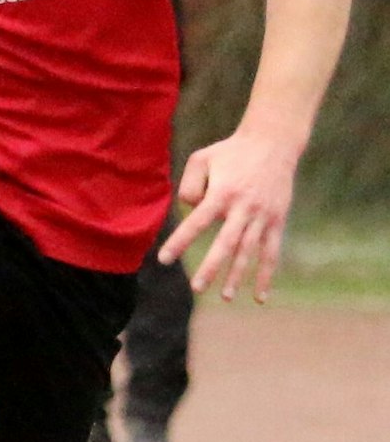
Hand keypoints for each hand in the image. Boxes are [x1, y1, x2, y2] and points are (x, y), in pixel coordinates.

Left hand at [159, 129, 301, 303]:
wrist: (273, 143)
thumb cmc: (230, 152)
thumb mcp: (202, 159)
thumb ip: (190, 185)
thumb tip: (190, 210)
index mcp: (222, 193)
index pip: (197, 222)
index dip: (180, 241)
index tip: (164, 259)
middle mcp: (244, 208)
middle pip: (226, 243)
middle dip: (211, 267)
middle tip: (196, 288)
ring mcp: (263, 216)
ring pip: (249, 252)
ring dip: (237, 276)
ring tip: (223, 296)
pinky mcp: (277, 221)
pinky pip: (272, 253)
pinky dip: (266, 276)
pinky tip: (259, 297)